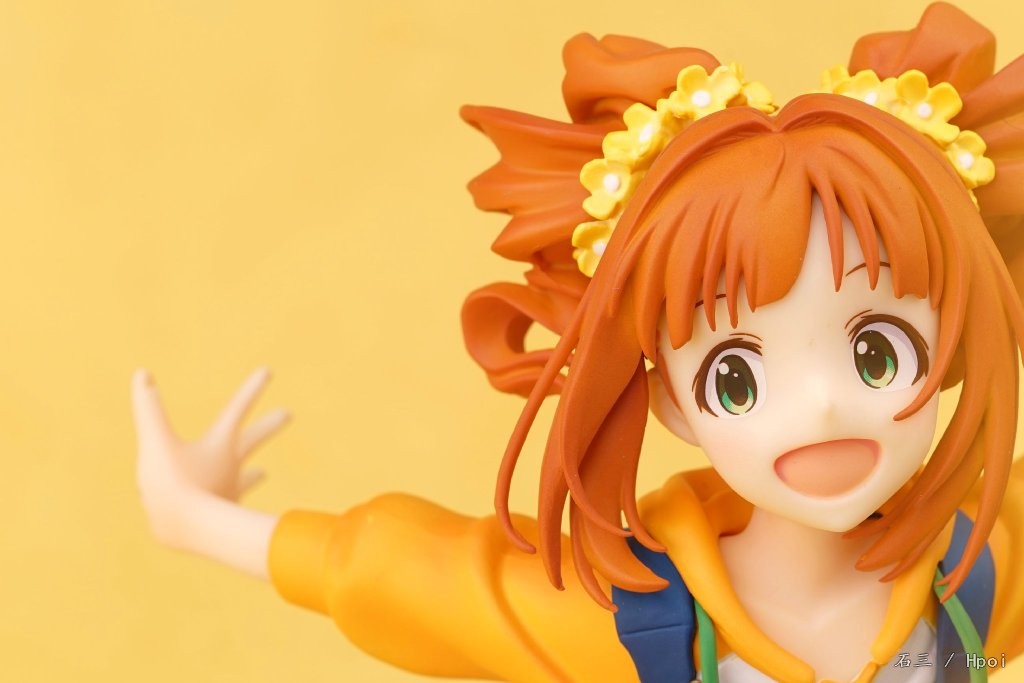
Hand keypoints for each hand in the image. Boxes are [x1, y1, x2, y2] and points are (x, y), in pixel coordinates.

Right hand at [132, 368, 288, 549]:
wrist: (190, 532)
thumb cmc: (175, 485)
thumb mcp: (156, 442)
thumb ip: (149, 409)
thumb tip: (141, 372)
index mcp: (221, 444)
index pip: (238, 408)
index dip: (252, 389)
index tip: (269, 371)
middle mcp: (231, 466)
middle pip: (254, 438)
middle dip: (270, 424)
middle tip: (289, 413)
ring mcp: (228, 491)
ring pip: (244, 479)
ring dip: (253, 475)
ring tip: (264, 473)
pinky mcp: (218, 516)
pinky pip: (223, 506)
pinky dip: (223, 503)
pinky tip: (222, 510)